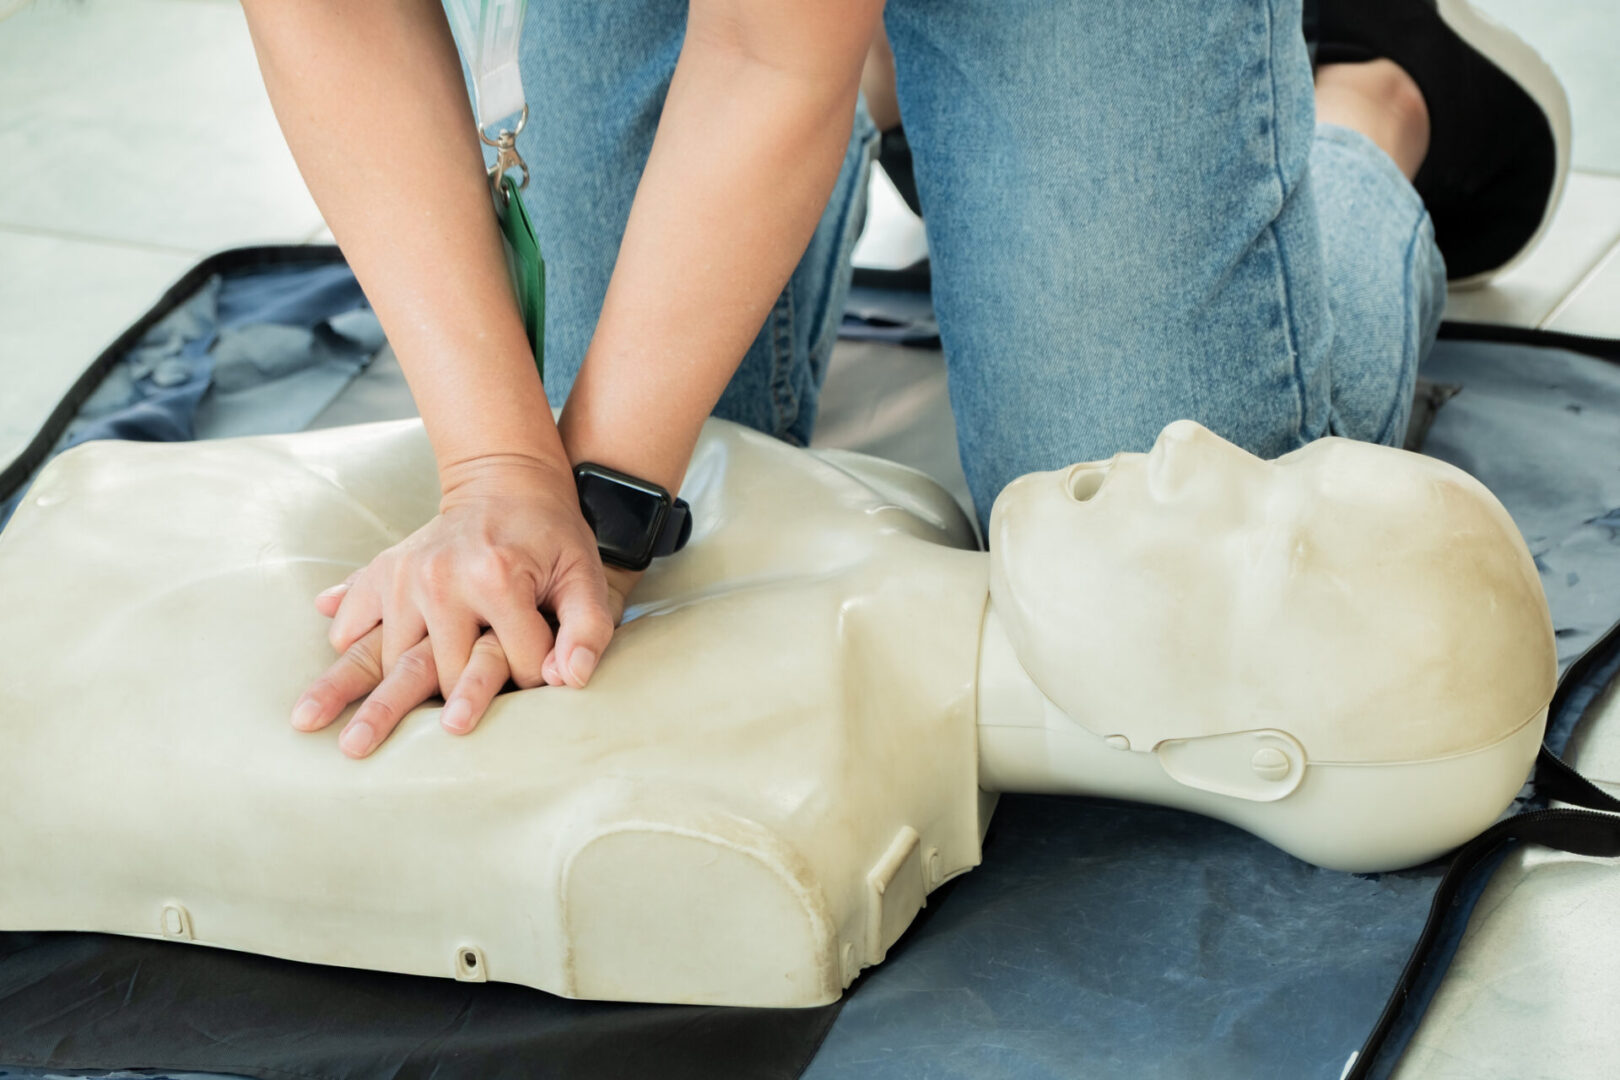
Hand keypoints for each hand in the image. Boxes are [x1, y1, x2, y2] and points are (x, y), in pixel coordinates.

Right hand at [293, 565, 638, 757]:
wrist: (505, 481)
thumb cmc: (552, 536)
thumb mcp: (584, 574)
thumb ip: (588, 628)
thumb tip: (569, 680)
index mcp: (496, 580)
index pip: (516, 664)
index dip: (534, 679)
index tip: (540, 680)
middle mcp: (441, 580)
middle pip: (442, 673)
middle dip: (447, 706)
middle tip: (418, 744)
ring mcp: (404, 576)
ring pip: (389, 660)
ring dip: (374, 696)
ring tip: (336, 738)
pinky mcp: (381, 572)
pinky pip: (354, 621)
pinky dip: (346, 648)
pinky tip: (329, 681)